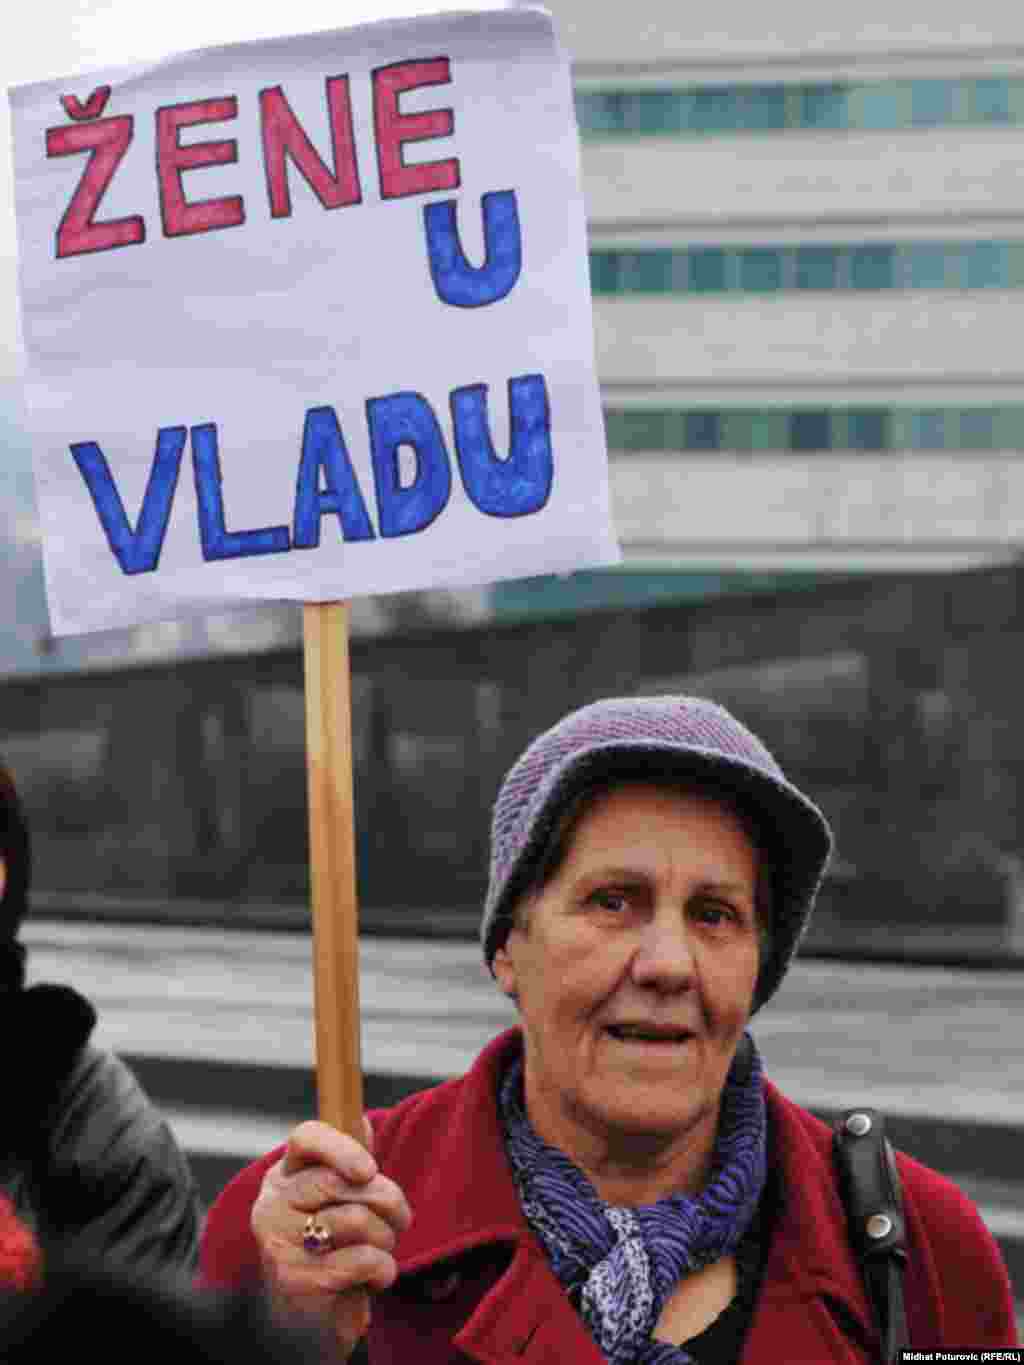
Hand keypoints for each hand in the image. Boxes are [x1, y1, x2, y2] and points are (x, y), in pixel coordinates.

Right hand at [251, 1118, 412, 1359]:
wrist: (307, 1319)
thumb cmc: (330, 1248)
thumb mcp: (336, 1201)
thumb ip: (347, 1162)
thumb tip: (360, 1121)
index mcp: (283, 1177)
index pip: (305, 1138)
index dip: (342, 1147)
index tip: (370, 1169)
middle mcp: (272, 1205)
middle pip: (341, 1182)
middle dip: (388, 1199)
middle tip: (398, 1218)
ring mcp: (280, 1243)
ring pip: (358, 1220)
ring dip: (387, 1238)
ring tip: (380, 1249)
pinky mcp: (298, 1280)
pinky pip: (363, 1259)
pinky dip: (385, 1269)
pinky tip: (377, 1276)